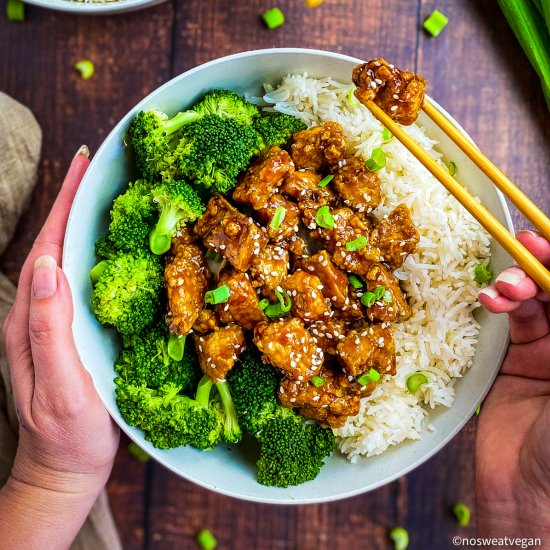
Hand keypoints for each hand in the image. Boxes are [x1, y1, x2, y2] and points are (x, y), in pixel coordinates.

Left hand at [0, 148, 118, 547]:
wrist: (65, 467)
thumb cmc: (66, 434)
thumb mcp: (58, 385)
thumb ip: (49, 330)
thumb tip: (51, 269)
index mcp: (31, 320)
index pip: (47, 249)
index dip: (63, 206)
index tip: (82, 168)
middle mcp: (39, 314)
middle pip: (54, 246)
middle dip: (71, 203)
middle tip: (95, 169)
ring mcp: (56, 324)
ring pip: (68, 262)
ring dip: (82, 224)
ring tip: (104, 196)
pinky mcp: (73, 335)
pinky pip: (83, 284)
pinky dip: (95, 256)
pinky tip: (113, 250)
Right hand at [476, 230, 549, 537]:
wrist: (537, 500)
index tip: (544, 240)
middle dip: (544, 264)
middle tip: (523, 249)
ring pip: (538, 297)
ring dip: (518, 283)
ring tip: (503, 287)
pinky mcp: (519, 361)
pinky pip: (512, 320)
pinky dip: (502, 305)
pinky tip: (491, 301)